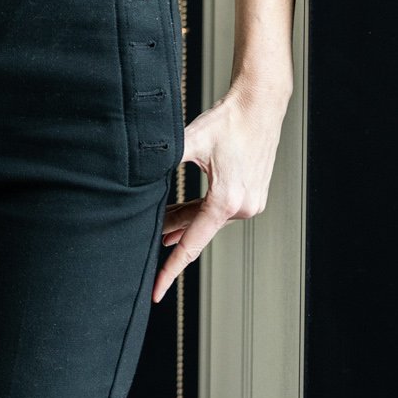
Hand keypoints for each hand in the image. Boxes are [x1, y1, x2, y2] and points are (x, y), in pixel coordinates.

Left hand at [153, 77, 290, 302]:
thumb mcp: (190, 139)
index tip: (157, 291)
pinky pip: (219, 211)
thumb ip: (163, 158)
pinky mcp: (253, 195)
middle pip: (197, 230)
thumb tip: (138, 171)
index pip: (192, 244)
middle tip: (144, 237)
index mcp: (226, 200)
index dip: (171, 269)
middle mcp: (242, 208)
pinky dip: (200, 212)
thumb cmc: (228, 120)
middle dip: (171, 233)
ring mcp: (251, 204)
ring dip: (185, 220)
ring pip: (208, 220)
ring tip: (160, 225)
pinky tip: (184, 213)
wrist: (259, 105)